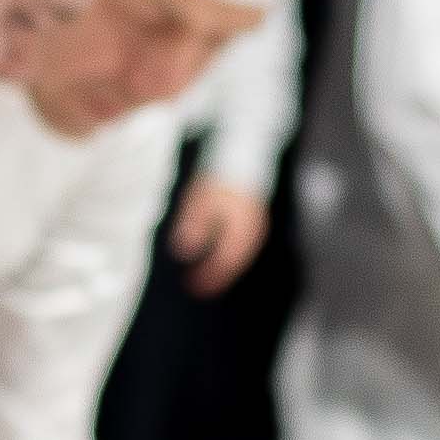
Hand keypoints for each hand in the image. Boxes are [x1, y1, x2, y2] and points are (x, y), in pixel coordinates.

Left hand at [164, 170, 268, 292]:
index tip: (193, 287)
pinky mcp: (252, 218)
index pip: (226, 261)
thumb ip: (194, 224)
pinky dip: (228, 254)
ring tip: (205, 277)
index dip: (210, 276)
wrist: (244, 150)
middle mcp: (253, 230)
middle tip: (197, 289)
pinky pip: (242, 244)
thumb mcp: (201, 198)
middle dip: (216, 276)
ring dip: (223, 267)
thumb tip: (183, 250)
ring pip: (239, 254)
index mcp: (241, 227)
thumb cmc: (221, 174)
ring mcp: (255, 224)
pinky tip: (217, 257)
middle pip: (234, 261)